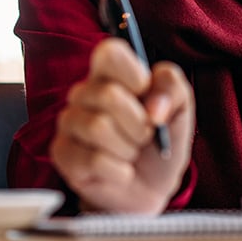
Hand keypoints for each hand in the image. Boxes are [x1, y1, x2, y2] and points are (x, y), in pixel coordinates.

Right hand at [49, 38, 194, 212]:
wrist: (151, 188)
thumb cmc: (160, 142)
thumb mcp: (180, 109)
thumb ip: (172, 88)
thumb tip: (154, 107)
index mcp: (110, 73)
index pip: (108, 52)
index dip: (133, 74)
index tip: (146, 94)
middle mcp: (84, 93)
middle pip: (108, 95)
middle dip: (140, 124)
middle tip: (145, 135)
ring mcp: (69, 122)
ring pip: (98, 128)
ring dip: (128, 148)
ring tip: (130, 153)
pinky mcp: (62, 153)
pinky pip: (93, 160)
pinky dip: (119, 171)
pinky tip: (119, 171)